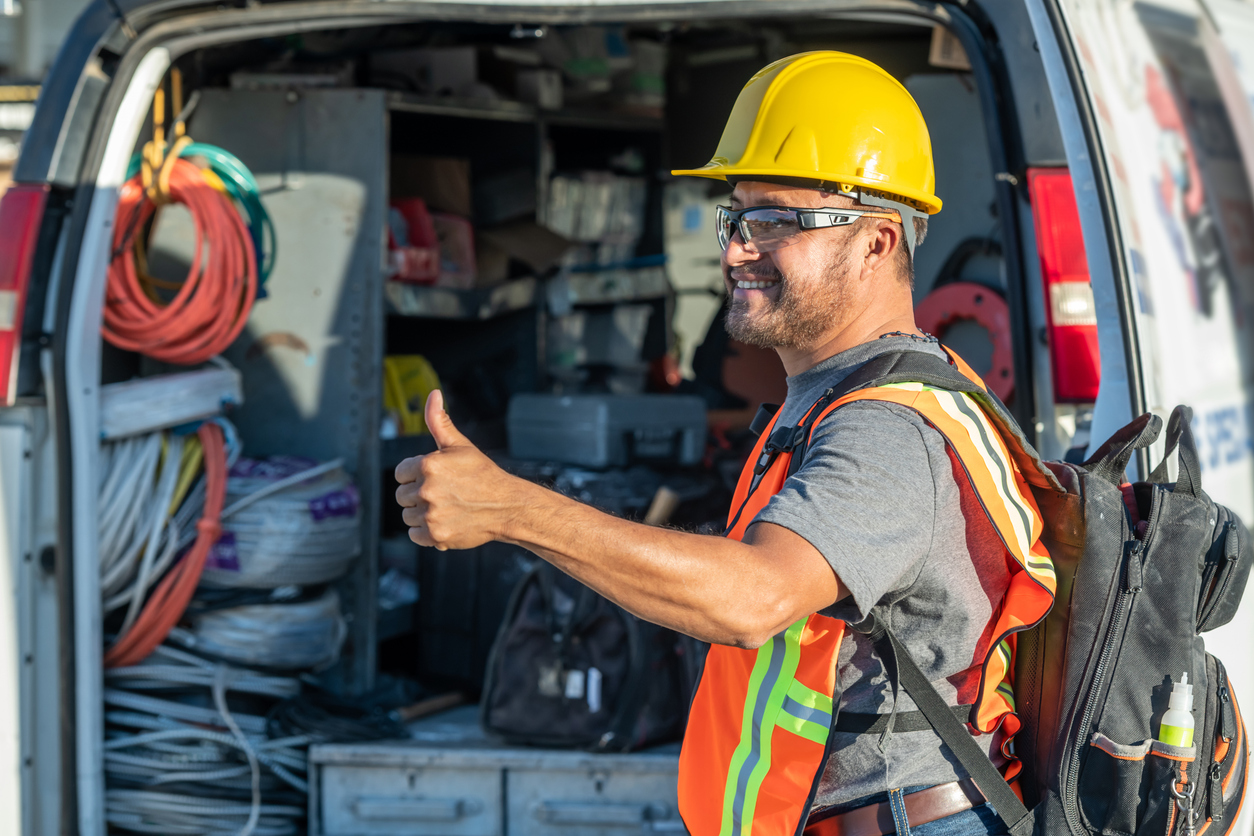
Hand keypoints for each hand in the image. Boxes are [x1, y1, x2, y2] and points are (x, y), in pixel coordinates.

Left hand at [394, 390, 520, 550]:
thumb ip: (439, 421)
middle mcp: (427, 490)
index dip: (415, 475)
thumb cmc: (483, 474)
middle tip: (443, 494)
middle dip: (418, 494)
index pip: (400, 473)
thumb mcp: (460, 445)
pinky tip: (443, 522)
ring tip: (445, 508)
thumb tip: (433, 394)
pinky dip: (425, 532)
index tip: (434, 478)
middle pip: (402, 495)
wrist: (506, 506)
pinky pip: (414, 535)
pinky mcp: (436, 536)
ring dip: (422, 514)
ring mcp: (431, 514)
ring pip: (408, 516)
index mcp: (428, 465)